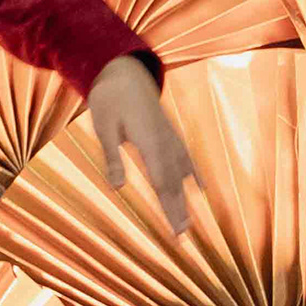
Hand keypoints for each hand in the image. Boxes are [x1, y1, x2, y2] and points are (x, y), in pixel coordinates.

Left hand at [84, 54, 195, 234]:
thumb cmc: (108, 98)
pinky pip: (186, 158)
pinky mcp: (171, 133)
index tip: (176, 229)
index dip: (170, 207)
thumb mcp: (103, 127)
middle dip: (180, 209)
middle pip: (175, 182)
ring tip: (190, 222)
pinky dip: (194, 175)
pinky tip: (202, 189)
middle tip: (184, 236)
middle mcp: (165, 141)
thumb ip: (112, 156)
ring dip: (186, 198)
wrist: (123, 70)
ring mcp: (171, 137)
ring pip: (182, 173)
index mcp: (149, 141)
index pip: (161, 182)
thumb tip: (117, 186)